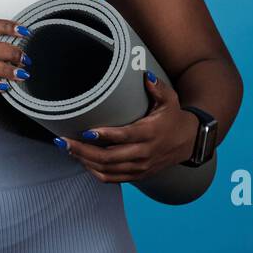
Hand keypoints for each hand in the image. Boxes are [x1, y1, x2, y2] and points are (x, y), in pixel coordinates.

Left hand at [57, 71, 196, 182]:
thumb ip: (157, 87)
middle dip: (83, 151)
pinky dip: (95, 172)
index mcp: (149, 133)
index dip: (104, 135)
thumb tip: (145, 74)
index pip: (124, 136)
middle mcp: (144, 153)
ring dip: (85, 161)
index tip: (85, 130)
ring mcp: (140, 167)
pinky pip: (112, 178)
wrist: (188, 143)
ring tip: (68, 149)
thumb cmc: (174, 118)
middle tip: (64, 142)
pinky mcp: (137, 175)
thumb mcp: (170, 100)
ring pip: (107, 170)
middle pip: (109, 157)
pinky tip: (83, 161)